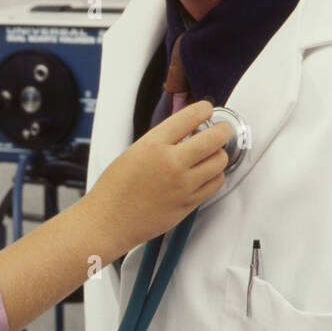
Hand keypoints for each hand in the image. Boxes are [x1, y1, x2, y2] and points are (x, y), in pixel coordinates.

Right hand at [85, 100, 231, 255]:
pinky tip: (206, 174)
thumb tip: (186, 131)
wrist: (109, 221)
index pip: (191, 116)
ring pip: (220, 161)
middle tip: (221, 129)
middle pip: (215, 138)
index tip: (207, 110)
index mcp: (153, 145)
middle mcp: (171, 163)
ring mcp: (183, 184)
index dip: (204, 109)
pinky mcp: (189, 203)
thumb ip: (161, 140)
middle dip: (222, 129)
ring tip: (210, 154)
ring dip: (218, 154)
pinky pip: (215, 183)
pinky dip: (215, 175)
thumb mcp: (133, 152)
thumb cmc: (114, 190)